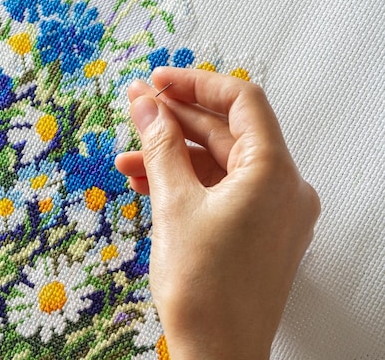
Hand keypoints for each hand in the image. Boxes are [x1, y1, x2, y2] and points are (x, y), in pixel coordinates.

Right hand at [115, 67, 319, 359]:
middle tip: (137, 108)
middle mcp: (284, 188)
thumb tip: (144, 101)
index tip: (159, 81)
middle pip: (229, 132)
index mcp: (275, 173)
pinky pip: (222, 191)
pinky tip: (148, 182)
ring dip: (175, 154)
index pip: (242, 101)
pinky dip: (188, 182)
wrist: (216, 355)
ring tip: (130, 154)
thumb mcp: (173, 203)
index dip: (196, 84)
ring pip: (221, 163)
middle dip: (178, 120)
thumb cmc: (202, 289)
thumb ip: (159, 144)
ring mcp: (273, 211)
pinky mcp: (258, 230)